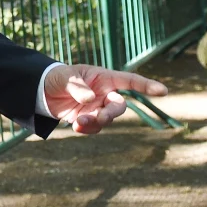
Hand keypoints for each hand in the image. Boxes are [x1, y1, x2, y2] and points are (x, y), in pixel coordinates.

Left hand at [43, 64, 167, 134]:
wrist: (43, 90)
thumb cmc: (59, 77)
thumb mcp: (65, 77)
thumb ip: (78, 87)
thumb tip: (90, 100)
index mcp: (105, 78)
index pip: (130, 81)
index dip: (147, 86)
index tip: (163, 91)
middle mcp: (105, 93)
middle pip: (119, 106)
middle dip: (112, 113)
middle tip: (100, 117)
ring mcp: (97, 107)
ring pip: (107, 119)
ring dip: (96, 122)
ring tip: (79, 121)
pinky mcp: (87, 119)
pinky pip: (94, 127)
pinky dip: (87, 129)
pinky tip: (76, 127)